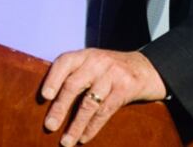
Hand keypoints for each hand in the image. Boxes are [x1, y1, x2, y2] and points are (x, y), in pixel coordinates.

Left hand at [41, 48, 166, 145]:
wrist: (147, 68)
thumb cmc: (112, 70)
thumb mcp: (94, 64)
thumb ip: (76, 74)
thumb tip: (49, 102)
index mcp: (85, 55)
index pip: (64, 62)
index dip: (52, 79)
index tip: (45, 96)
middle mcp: (97, 61)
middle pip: (74, 85)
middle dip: (60, 108)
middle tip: (49, 126)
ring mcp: (112, 74)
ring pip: (89, 103)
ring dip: (76, 125)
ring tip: (66, 141)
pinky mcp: (125, 88)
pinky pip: (105, 111)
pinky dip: (92, 127)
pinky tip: (84, 138)